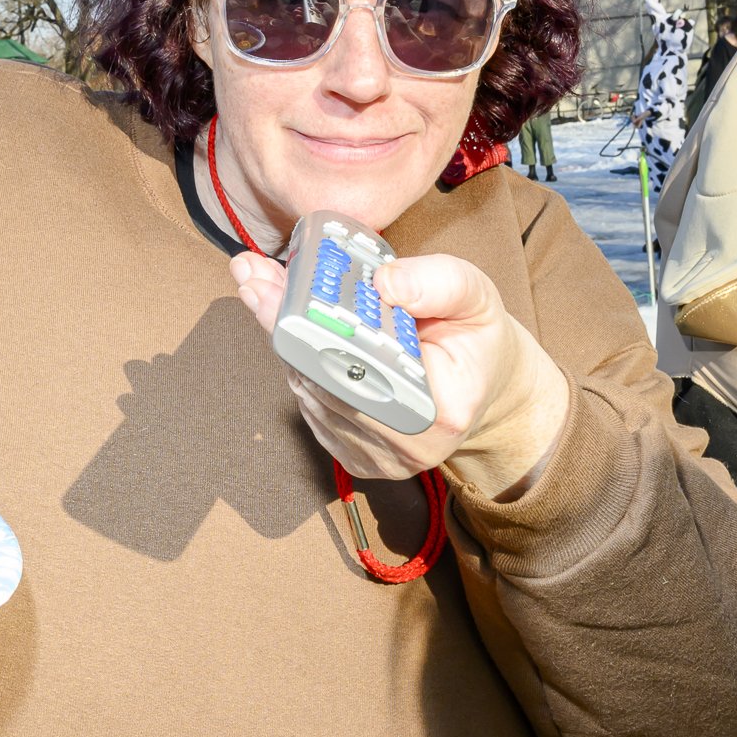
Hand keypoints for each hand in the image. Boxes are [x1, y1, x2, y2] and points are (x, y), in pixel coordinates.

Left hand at [230, 250, 569, 495]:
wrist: (483, 383)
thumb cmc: (475, 337)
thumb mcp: (474, 296)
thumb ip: (437, 283)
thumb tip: (384, 282)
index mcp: (437, 414)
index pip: (356, 374)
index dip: (313, 333)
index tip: (276, 290)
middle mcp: (404, 449)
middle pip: (321, 383)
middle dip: (282, 325)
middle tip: (253, 277)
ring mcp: (376, 459)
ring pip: (309, 392)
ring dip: (281, 339)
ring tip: (262, 287)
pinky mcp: (354, 457)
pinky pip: (310, 406)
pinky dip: (295, 361)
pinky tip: (284, 323)